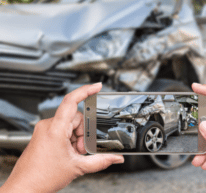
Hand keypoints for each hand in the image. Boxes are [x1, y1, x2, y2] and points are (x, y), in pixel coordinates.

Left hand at [0, 83, 123, 192]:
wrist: (25, 188)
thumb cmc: (42, 177)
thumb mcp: (77, 167)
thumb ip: (101, 161)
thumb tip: (116, 158)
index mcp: (55, 129)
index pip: (71, 101)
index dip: (86, 90)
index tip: (97, 86)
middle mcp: (48, 125)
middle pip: (76, 118)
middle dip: (83, 133)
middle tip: (81, 149)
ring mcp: (45, 130)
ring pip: (70, 125)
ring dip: (77, 138)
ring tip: (74, 154)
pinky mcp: (44, 134)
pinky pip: (62, 130)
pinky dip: (70, 139)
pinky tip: (69, 152)